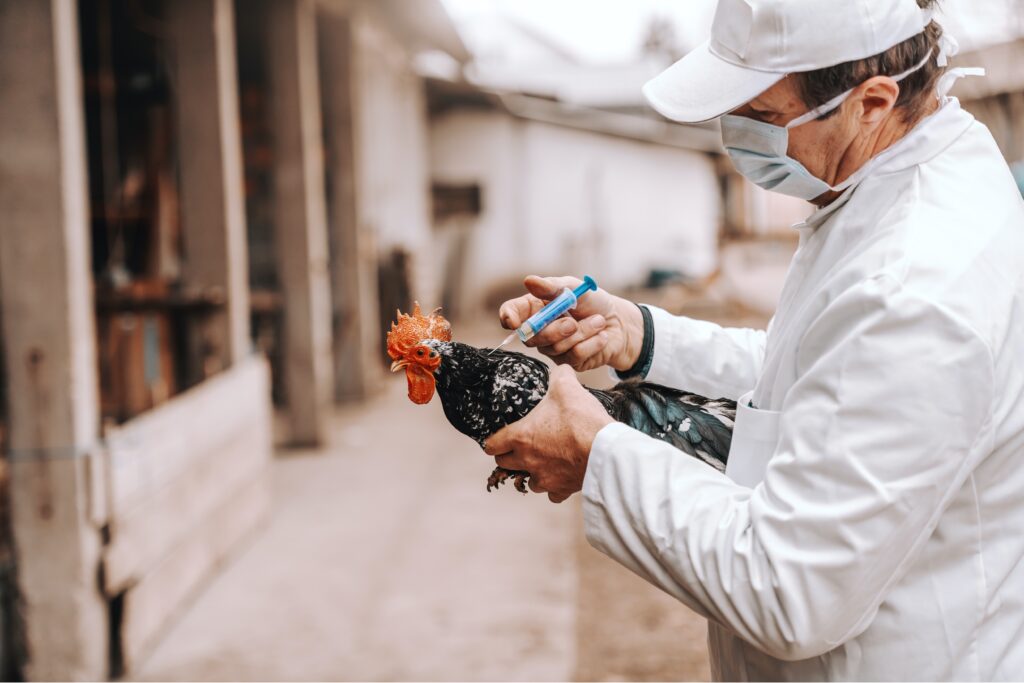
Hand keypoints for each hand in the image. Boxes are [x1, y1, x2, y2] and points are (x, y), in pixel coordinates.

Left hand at [484, 366, 612, 502]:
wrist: (605, 449)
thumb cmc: (582, 419)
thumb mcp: (566, 387)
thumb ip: (559, 376)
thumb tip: (560, 369)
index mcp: (521, 437)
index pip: (492, 445)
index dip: (495, 441)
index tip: (501, 438)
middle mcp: (528, 460)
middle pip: (504, 465)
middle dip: (510, 456)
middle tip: (522, 447)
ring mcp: (544, 478)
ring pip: (528, 481)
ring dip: (532, 472)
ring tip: (544, 461)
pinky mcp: (562, 489)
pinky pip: (551, 494)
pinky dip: (554, 488)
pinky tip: (561, 477)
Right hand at [498, 275, 643, 371]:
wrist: (618, 321)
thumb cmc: (592, 302)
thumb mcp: (574, 288)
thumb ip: (552, 287)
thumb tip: (529, 281)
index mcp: (534, 308)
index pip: (511, 313)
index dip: (508, 317)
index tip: (513, 321)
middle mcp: (539, 330)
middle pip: (531, 337)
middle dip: (554, 330)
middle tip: (573, 322)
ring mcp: (552, 348)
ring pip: (556, 347)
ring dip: (582, 332)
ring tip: (598, 321)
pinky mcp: (569, 362)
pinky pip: (574, 356)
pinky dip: (592, 343)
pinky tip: (601, 336)